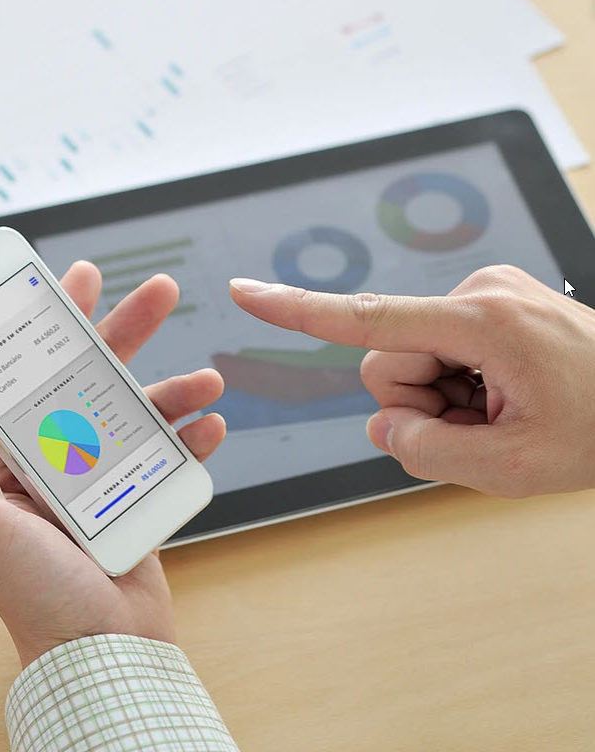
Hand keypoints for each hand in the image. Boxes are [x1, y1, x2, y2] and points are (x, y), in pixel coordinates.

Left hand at [0, 263, 224, 667]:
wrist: (103, 652)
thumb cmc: (32, 595)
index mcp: (12, 458)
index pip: (30, 374)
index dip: (53, 324)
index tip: (75, 281)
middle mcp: (57, 458)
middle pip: (94, 378)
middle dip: (126, 332)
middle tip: (158, 291)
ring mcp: (103, 475)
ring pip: (141, 411)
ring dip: (177, 389)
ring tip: (208, 377)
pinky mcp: (140, 495)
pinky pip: (170, 455)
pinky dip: (193, 439)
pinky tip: (211, 426)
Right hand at [230, 265, 594, 497]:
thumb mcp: (513, 468)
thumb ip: (427, 454)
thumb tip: (383, 427)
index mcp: (481, 322)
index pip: (367, 319)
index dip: (297, 311)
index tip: (246, 293)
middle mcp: (477, 292)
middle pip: (387, 361)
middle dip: (419, 403)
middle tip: (479, 425)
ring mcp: (484, 292)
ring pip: (413, 359)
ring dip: (443, 397)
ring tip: (499, 410)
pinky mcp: (488, 303)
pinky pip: (440, 349)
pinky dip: (460, 383)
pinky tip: (503, 393)